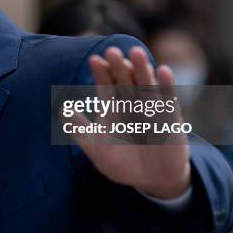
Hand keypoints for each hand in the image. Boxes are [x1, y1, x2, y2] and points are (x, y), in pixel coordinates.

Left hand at [71, 46, 190, 198]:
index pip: (105, 83)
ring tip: (135, 53)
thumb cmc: (121, 162)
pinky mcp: (170, 117)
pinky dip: (166, 85)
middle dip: (118, 66)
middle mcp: (131, 101)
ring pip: (145, 83)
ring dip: (142, 68)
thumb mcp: (97, 146)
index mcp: (112, 105)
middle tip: (112, 51)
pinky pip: (168, 98)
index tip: (95, 60)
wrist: (150, 181)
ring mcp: (151, 107)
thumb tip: (62, 111)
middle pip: (124, 78)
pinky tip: (164, 70)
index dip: (101, 72)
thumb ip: (80, 128)